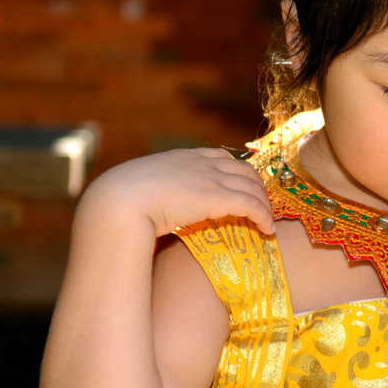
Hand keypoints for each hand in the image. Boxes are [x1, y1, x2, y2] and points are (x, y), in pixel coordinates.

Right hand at [84, 148, 274, 237]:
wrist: (119, 201)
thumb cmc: (120, 199)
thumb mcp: (139, 187)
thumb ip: (153, 190)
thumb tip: (147, 206)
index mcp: (182, 157)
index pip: (221, 157)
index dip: (237, 172)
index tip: (244, 185)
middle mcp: (202, 163)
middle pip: (244, 170)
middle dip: (258, 187)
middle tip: (263, 205)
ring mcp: (212, 178)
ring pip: (252, 187)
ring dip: (264, 204)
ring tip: (268, 221)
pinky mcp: (219, 197)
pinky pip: (252, 205)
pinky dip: (264, 216)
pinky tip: (268, 230)